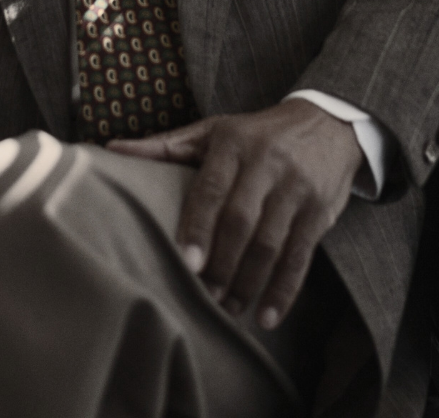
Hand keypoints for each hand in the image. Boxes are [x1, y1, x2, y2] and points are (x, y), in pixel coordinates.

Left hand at [109, 99, 360, 329]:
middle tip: (206, 297)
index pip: (212, 189)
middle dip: (222, 264)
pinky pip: (301, 256)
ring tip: (230, 310)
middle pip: (241, 221)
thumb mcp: (215, 131)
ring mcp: (297, 188)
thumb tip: (111, 151)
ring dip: (249, 283)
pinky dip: (284, 290)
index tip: (186, 263)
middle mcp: (267, 163)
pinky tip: (266, 316)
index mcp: (233, 143)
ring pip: (270, 243)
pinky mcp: (320, 210)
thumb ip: (166, 145)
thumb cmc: (257, 133)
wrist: (327, 122)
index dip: (198, 228)